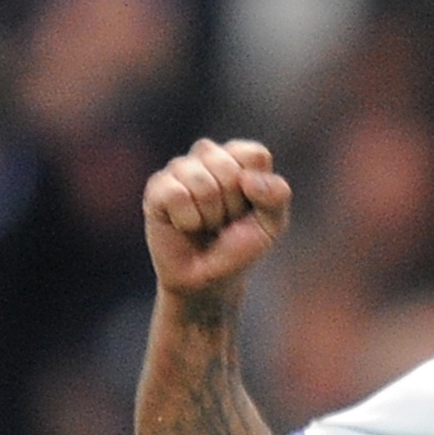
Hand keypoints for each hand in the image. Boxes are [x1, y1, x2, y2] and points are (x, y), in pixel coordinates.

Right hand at [144, 138, 291, 299]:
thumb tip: (246, 179)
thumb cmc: (238, 246)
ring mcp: (180, 168)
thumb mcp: (271, 225)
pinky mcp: (156, 187)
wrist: (208, 279)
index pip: (254, 155)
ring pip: (203, 184)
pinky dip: (187, 220)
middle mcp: (208, 155)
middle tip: (223, 222)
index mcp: (238, 157)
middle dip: (232, 207)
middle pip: (228, 170)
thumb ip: (276, 196)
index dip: (257, 191)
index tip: (248, 210)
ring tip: (205, 225)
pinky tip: (185, 226)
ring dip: (210, 216)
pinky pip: (177, 195)